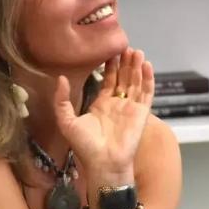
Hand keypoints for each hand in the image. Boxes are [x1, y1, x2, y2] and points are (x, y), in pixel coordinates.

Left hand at [53, 48, 153, 178]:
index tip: (110, 51)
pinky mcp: (142, 113)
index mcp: (102, 104)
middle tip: (125, 46)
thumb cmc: (85, 146)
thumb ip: (62, 100)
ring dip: (137, 67)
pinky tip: (147, 65)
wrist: (103, 163)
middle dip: (125, 62)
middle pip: (124, 77)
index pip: (109, 79)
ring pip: (136, 82)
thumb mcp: (67, 121)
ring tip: (136, 51)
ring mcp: (131, 108)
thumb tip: (60, 78)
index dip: (110, 65)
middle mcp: (118, 104)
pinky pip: (147, 93)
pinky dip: (148, 79)